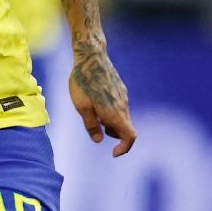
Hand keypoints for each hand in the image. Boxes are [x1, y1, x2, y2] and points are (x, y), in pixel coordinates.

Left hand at [69, 42, 136, 156]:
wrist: (91, 57)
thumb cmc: (83, 82)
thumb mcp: (81, 107)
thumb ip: (91, 125)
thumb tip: (99, 140)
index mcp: (115, 113)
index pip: (130, 137)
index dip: (125, 148)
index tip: (114, 153)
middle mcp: (123, 106)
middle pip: (126, 129)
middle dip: (114, 135)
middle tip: (97, 130)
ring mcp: (123, 96)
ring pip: (122, 117)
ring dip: (112, 123)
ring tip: (94, 115)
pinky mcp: (121, 89)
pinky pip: (120, 107)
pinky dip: (112, 113)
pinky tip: (96, 103)